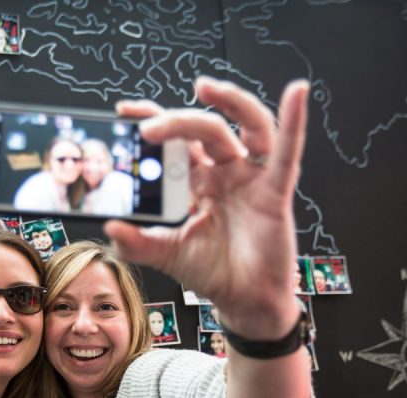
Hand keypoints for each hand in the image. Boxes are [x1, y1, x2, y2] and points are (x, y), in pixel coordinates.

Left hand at [106, 76, 308, 339]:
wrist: (243, 301)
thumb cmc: (211, 272)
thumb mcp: (166, 254)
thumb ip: (137, 242)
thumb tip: (110, 226)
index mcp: (197, 181)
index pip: (175, 140)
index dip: (153, 120)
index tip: (125, 111)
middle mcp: (225, 171)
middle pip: (204, 129)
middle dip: (176, 121)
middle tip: (148, 127)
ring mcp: (251, 177)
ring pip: (245, 126)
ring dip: (230, 101)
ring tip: (206, 87)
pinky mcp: (274, 190)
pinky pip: (286, 152)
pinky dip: (294, 121)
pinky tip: (297, 94)